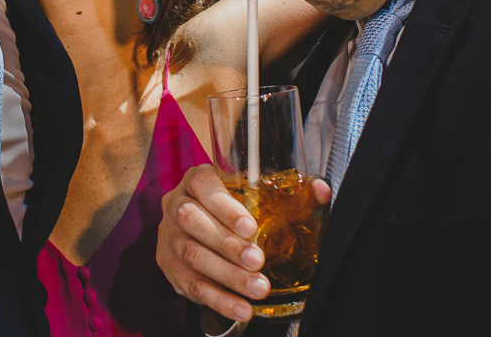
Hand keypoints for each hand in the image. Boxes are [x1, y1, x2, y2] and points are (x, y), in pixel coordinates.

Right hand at [156, 164, 331, 322]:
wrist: (201, 229)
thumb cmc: (234, 209)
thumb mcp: (256, 195)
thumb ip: (290, 193)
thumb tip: (322, 190)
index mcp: (196, 181)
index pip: (203, 185)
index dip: (225, 206)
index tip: (250, 227)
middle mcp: (175, 204)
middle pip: (192, 221)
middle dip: (227, 244)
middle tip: (258, 261)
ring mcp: (168, 237)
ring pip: (192, 255)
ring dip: (227, 275)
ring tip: (258, 288)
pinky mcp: (169, 266)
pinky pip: (192, 285)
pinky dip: (219, 299)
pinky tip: (242, 308)